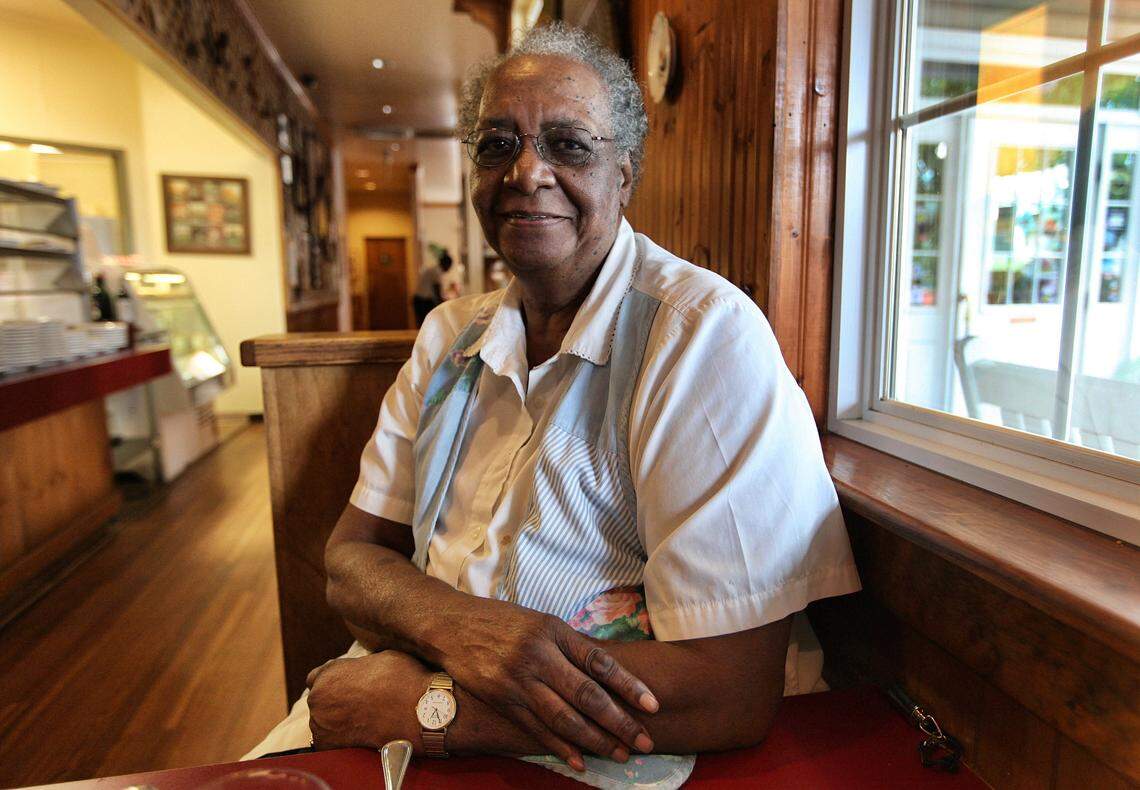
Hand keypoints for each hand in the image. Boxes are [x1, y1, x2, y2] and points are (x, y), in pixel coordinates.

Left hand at [306, 650, 427, 749]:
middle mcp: (318, 699)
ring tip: (362, 721)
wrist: (416, 713)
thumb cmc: (402, 680)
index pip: (317, 677)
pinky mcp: (330, 747)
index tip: (345, 686)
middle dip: (334, 701)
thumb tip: (363, 670)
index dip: (333, 681)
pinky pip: (330, 741)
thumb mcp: (380, 658)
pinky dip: (342, 739)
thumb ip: (360, 666)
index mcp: (328, 674)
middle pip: (320, 700)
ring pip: (324, 721)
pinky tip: (360, 734)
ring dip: (337, 721)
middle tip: (358, 704)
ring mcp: (321, 725)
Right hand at [436, 598, 658, 770]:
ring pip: (564, 718)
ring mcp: (518, 681)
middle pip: (587, 695)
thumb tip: (607, 671)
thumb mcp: (540, 622)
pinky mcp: (502, 700)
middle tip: (644, 741)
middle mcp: (538, 657)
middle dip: (619, 722)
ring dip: (595, 740)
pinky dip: (560, 748)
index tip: (652, 706)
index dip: (628, 685)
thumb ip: (569, 646)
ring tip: (619, 754)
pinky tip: (580, 761)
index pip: (600, 662)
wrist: (451, 625)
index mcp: (554, 632)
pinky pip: (536, 729)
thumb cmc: (502, 622)